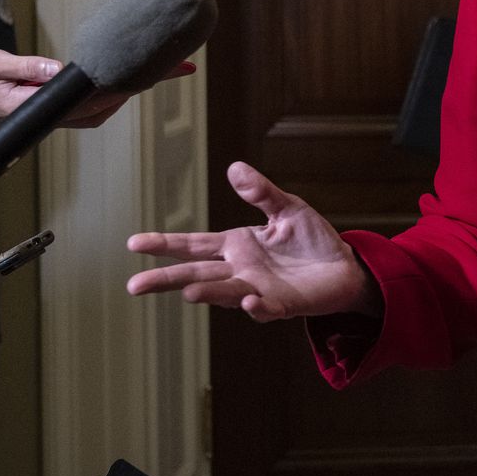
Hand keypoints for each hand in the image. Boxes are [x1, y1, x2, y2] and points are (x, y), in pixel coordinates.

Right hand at [0, 49, 195, 125]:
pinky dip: (118, 86)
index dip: (125, 86)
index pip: (92, 99)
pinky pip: (96, 100)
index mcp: (38, 107)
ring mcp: (59, 113)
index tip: (152, 73)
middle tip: (180, 65)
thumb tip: (59, 68)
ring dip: (136, 86)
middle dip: (146, 83)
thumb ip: (25, 67)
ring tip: (167, 66)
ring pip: (108, 103)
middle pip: (111, 101)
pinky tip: (132, 72)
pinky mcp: (58, 106)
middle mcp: (55, 114)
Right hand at [127, 161, 378, 321]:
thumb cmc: (311, 240)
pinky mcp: (282, 305)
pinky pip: (265, 308)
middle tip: (134, 286)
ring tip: (188, 292)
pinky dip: (255, 307)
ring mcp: (258, 290)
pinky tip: (248, 301)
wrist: (344, 267)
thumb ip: (260, 192)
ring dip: (208, 293)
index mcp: (236, 245)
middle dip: (165, 280)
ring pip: (225, 292)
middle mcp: (239, 270)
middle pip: (195, 274)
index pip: (192, 245)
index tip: (133, 243)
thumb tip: (234, 167)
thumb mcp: (287, 208)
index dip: (164, 244)